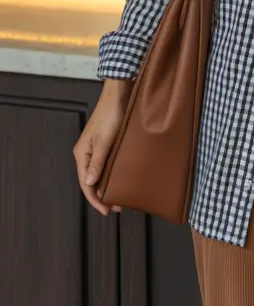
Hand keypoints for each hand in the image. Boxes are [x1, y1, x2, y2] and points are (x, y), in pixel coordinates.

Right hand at [73, 79, 132, 214]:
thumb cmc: (111, 115)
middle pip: (91, 180)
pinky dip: (110, 175)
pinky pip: (105, 165)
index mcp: (82, 154)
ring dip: (107, 186)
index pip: (85, 183)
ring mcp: (96, 149)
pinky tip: (120, 180)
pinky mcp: (105, 144)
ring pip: (98, 174)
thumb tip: (89, 183)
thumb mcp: (105, 141)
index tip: (107, 211)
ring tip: (119, 197)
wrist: (119, 95)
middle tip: (116, 207)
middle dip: (101, 196)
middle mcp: (86, 153)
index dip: (95, 199)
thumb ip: (97, 163)